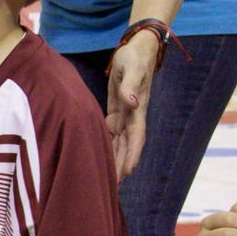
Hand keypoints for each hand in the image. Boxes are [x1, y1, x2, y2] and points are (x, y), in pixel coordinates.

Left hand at [105, 29, 157, 180]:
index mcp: (138, 109)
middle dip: (121, 166)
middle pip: (126, 146)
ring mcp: (125, 115)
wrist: (137, 48)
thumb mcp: (131, 68)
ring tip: (106, 180)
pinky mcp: (116, 111)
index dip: (132, 155)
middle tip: (112, 187)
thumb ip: (130, 85)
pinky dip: (107, 145)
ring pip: (118, 142)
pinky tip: (98, 157)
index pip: (136, 137)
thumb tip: (132, 102)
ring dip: (113, 160)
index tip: (127, 173)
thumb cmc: (135, 56)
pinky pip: (111, 133)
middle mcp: (133, 116)